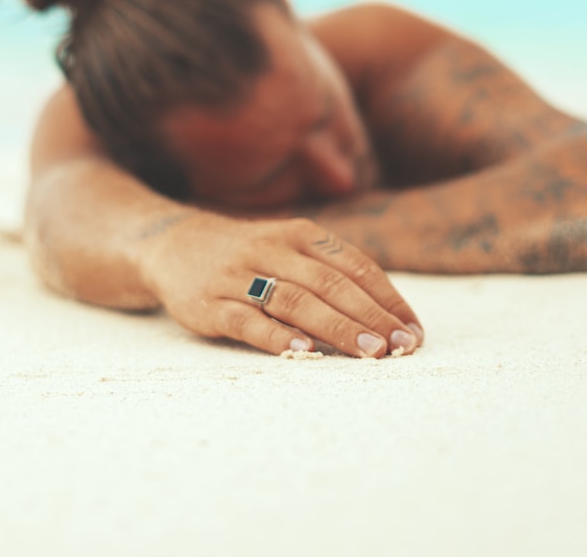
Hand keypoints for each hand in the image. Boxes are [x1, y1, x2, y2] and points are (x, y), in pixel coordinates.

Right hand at [144, 214, 423, 357]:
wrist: (173, 244)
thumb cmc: (250, 254)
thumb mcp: (290, 246)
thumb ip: (330, 272)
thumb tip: (387, 314)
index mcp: (300, 234)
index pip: (354, 265)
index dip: (387, 298)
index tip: (413, 329)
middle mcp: (273, 249)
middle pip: (331, 284)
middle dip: (371, 317)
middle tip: (401, 346)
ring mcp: (240, 276)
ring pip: (296, 301)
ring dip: (337, 329)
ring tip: (370, 353)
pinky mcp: (211, 304)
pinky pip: (249, 321)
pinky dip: (278, 336)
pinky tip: (304, 352)